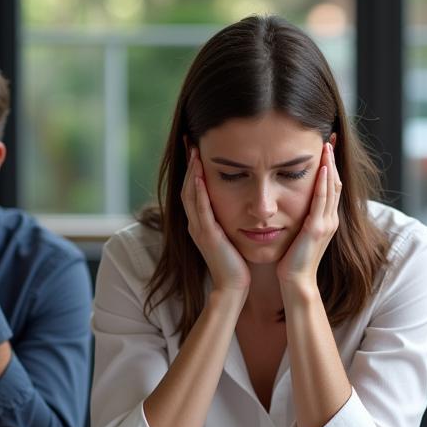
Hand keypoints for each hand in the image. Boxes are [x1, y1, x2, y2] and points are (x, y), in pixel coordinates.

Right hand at [182, 148, 249, 292]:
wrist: (234, 287)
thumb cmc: (236, 264)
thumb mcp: (231, 235)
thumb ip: (229, 219)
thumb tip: (239, 202)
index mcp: (201, 222)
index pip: (193, 189)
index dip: (193, 168)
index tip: (196, 147)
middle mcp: (196, 223)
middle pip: (187, 186)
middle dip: (188, 163)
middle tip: (190, 140)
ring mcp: (199, 229)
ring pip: (190, 194)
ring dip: (191, 171)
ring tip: (193, 150)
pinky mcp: (207, 235)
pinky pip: (200, 208)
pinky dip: (198, 190)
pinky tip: (199, 175)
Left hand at [276, 142, 340, 290]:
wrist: (296, 282)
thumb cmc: (292, 262)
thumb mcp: (298, 234)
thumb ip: (299, 219)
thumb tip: (289, 204)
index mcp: (326, 219)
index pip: (330, 186)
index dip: (330, 166)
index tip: (326, 147)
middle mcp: (330, 219)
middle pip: (335, 182)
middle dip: (333, 159)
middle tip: (330, 138)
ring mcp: (326, 224)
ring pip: (331, 187)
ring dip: (330, 165)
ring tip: (327, 145)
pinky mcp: (317, 229)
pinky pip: (321, 200)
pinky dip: (323, 183)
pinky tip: (323, 168)